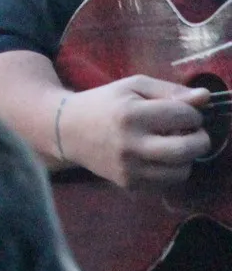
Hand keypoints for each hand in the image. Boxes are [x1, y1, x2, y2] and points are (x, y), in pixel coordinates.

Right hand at [60, 75, 211, 188]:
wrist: (66, 130)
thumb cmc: (104, 103)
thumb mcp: (132, 86)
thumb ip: (169, 90)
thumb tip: (206, 97)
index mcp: (131, 114)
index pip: (183, 115)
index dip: (192, 112)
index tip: (183, 112)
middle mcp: (130, 144)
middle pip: (186, 149)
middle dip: (200, 139)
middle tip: (193, 132)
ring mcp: (129, 168)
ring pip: (181, 171)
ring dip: (186, 157)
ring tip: (173, 144)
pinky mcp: (128, 184)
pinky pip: (167, 183)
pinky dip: (171, 170)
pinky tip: (158, 157)